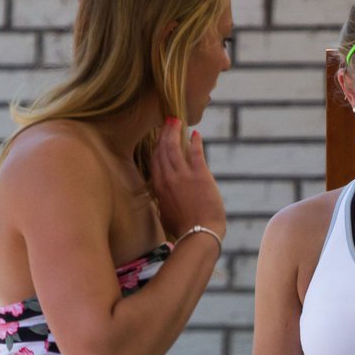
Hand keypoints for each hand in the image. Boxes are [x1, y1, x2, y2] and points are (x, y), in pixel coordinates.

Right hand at [151, 118, 226, 241]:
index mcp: (158, 187)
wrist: (199, 233)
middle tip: (166, 121)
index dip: (155, 146)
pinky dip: (195, 142)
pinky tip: (195, 133)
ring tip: (175, 121)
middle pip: (162, 150)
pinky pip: (196, 152)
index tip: (157, 137)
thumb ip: (162, 200)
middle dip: (163, 133)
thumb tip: (162, 196)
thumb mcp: (165, 214)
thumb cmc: (183, 229)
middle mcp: (167, 178)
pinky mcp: (200, 175)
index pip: (154, 160)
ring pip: (175, 147)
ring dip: (175, 132)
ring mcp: (183, 175)